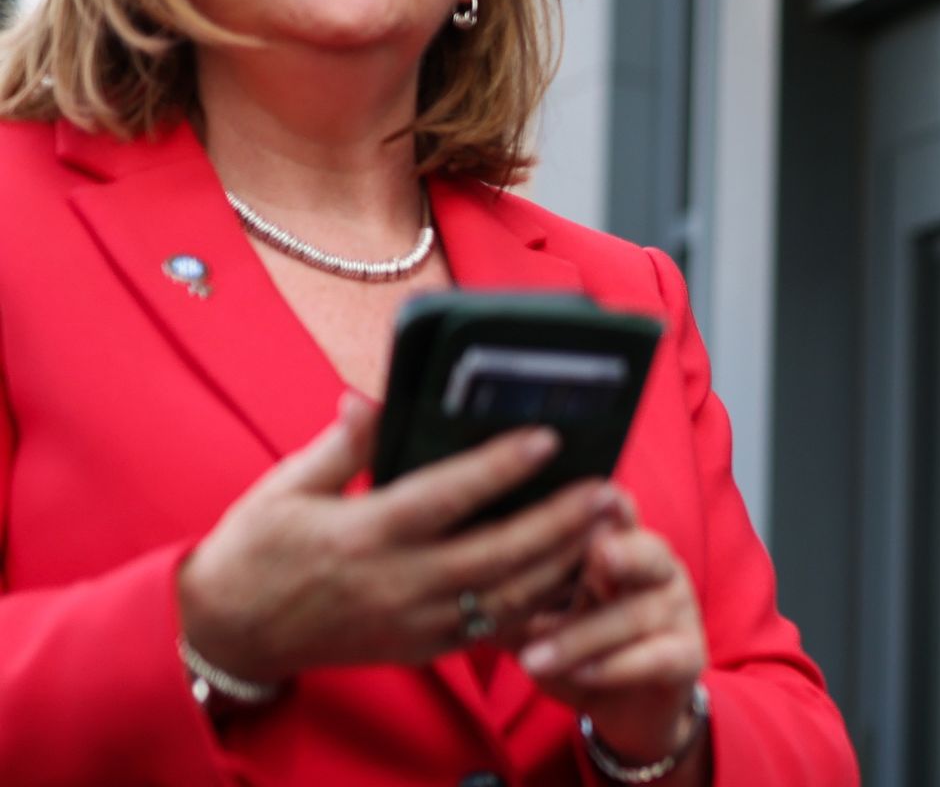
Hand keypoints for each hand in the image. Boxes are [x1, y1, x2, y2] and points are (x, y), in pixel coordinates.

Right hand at [177, 392, 622, 683]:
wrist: (227, 634)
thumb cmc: (256, 548)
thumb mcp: (285, 486)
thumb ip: (341, 444)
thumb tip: (370, 394)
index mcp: (360, 535)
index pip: (444, 497)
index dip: (499, 467)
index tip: (548, 437)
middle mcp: (394, 584)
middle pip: (495, 554)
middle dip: (558, 522)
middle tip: (607, 486)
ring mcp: (412, 624)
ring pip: (506, 599)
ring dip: (563, 563)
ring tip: (606, 525)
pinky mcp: (422, 649)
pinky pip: (494, 631)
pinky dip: (539, 604)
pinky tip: (575, 573)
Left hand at [516, 493, 709, 769]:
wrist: (629, 708)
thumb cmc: (580, 649)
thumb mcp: (543, 618)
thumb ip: (516, 592)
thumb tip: (455, 569)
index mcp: (624, 547)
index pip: (618, 513)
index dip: (606, 502)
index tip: (586, 494)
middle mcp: (659, 571)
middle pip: (647, 550)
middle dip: (622, 551)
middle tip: (597, 553)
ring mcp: (677, 612)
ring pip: (636, 613)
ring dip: (582, 635)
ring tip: (535, 656)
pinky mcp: (687, 656)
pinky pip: (656, 657)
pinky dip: (614, 666)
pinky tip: (580, 673)